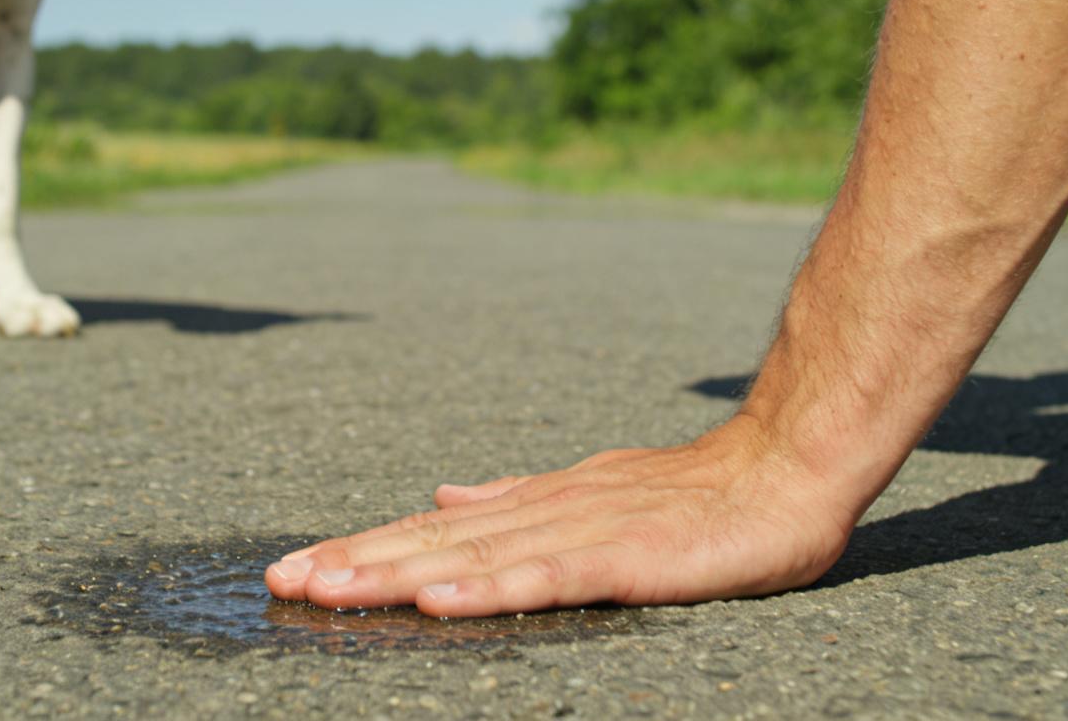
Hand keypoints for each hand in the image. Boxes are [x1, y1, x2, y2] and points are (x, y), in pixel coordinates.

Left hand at [264, 416, 855, 616]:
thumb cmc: (696, 494)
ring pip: (472, 557)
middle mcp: (545, 511)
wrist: (787, 465)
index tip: (297, 568)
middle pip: (433, 543)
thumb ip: (516, 500)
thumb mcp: (591, 493)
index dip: (363, 548)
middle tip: (280, 582)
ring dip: (395, 575)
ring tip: (329, 590)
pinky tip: (438, 602)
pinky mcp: (628, 559)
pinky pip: (548, 578)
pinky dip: (488, 589)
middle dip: (354, 563)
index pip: (433, 532)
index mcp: (535, 505)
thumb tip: (442, 497)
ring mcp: (584, 531)